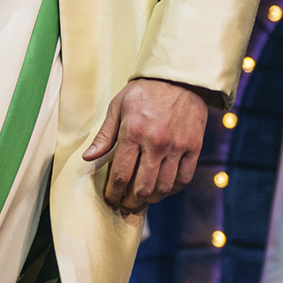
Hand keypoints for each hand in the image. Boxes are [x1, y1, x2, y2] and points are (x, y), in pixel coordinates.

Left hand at [81, 78, 208, 213]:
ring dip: (151, 199)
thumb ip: (105, 135)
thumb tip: (88, 158)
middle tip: (126, 204)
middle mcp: (156, 143)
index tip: (111, 198)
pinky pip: (184, 179)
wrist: (180, 77)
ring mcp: (177, 146)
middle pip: (143, 187)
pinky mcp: (194, 147)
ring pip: (164, 187)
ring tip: (143, 198)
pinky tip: (164, 188)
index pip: (121, 175)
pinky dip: (172, 189)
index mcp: (133, 132)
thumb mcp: (118, 107)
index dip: (114, 193)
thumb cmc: (144, 91)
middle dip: (131, 201)